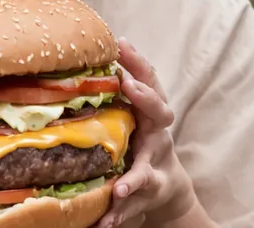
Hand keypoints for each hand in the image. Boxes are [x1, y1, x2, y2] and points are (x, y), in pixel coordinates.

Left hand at [95, 38, 197, 227]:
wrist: (166, 188)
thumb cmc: (140, 138)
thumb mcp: (133, 112)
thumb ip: (117, 87)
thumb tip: (86, 51)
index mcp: (151, 112)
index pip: (150, 80)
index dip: (139, 61)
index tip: (122, 43)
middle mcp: (158, 136)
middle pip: (161, 114)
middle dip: (147, 98)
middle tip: (129, 85)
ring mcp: (156, 166)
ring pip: (148, 170)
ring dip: (133, 179)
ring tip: (119, 188)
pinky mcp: (148, 194)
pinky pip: (133, 205)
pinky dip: (118, 214)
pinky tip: (104, 223)